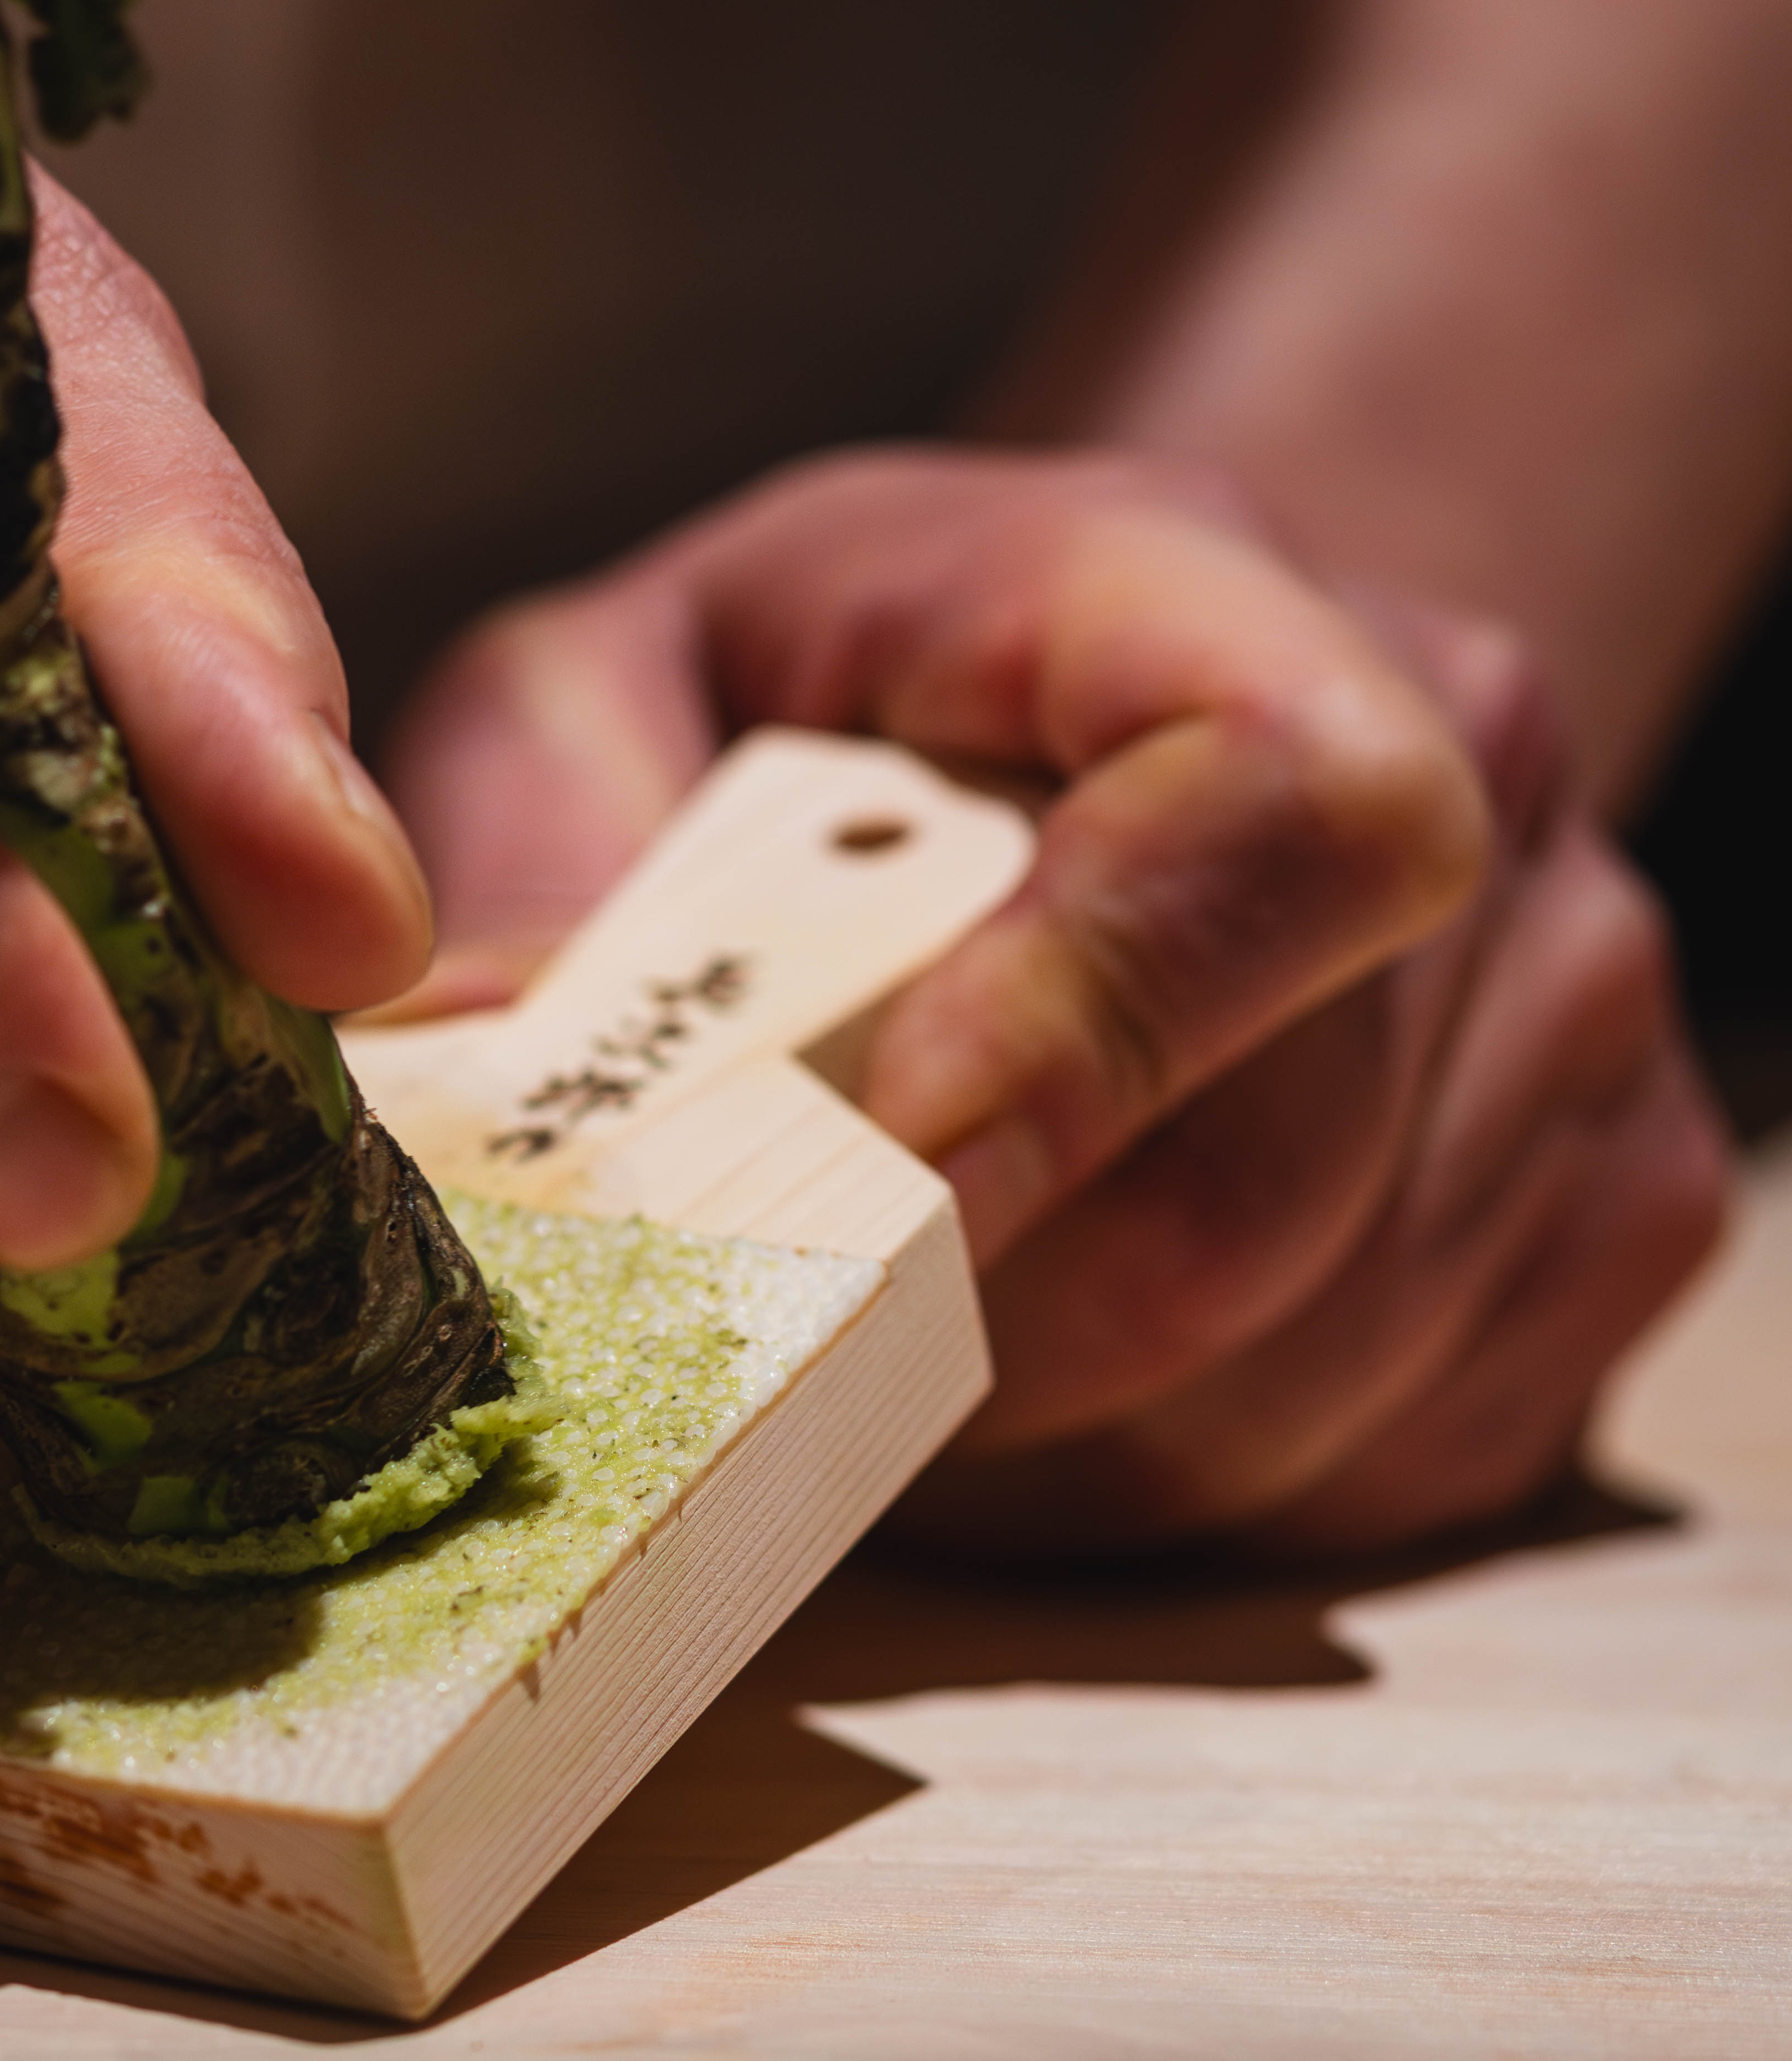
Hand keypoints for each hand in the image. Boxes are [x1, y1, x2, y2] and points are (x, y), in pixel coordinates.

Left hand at [384, 450, 1726, 1555]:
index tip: (887, 1164)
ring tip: (896, 1350)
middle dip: (986, 1323)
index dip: (1095, 1021)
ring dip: (1055, 1438)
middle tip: (786, 1347)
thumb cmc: (815, 707)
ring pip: (1315, 1371)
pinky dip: (1181, 1478)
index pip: (1287, 798)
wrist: (1094, 707)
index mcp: (1211, 582)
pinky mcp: (1609, 1210)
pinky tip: (1059, 1372)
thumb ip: (533, 842)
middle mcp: (1480, 768)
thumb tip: (451, 1066)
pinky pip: (1388, 1462)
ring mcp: (1579, 1004)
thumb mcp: (612, 685)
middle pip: (1273, 1180)